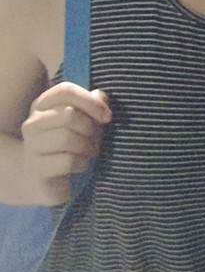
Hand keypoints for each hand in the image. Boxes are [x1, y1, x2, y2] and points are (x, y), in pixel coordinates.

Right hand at [20, 82, 110, 204]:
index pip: (65, 91)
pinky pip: (68, 161)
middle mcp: (32, 124)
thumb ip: (92, 104)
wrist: (47, 180)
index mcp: (42, 105)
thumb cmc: (71, 144)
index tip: (107, 116)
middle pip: (69, 115)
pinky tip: (81, 165)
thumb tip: (100, 95)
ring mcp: (31, 147)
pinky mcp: (36, 170)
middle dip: (91, 128)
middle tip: (95, 139)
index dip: (90, 101)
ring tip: (89, 151)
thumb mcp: (83, 120)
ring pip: (67, 138)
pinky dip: (82, 163)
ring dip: (87, 146)